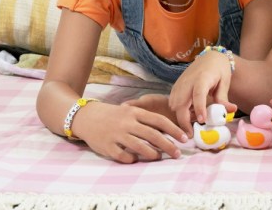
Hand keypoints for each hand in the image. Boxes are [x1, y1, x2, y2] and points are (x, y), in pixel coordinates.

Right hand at [71, 100, 187, 163]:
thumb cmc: (114, 115)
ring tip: (159, 157)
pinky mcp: (107, 146)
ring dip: (153, 154)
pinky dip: (132, 159)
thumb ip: (146, 119)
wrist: (86, 117)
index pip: (159, 121)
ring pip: (140, 147)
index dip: (173, 130)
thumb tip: (169, 130)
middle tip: (177, 153)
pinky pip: (124, 157)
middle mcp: (127, 123)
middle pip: (153, 135)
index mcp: (135, 112)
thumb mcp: (130, 111)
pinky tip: (135, 159)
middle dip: (168, 145)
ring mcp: (116, 135)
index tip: (184, 138)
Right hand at [166, 51, 236, 136]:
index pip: (199, 94)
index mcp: (202, 78)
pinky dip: (177, 111)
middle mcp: (188, 81)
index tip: (202, 120)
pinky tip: (187, 114)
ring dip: (180, 117)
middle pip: (181, 103)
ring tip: (191, 123)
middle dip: (184, 121)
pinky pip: (172, 102)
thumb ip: (224, 98)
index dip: (199, 108)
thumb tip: (232, 110)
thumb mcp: (225, 83)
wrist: (210, 57)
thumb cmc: (219, 70)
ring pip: (174, 105)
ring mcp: (180, 84)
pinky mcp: (175, 87)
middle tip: (191, 135)